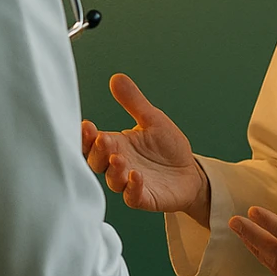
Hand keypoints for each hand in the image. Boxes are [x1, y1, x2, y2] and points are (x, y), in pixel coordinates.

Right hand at [82, 74, 209, 222]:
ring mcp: (130, 182)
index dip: (86, 136)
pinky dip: (132, 189)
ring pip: (112, 180)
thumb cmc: (168, 147)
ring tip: (119, 159)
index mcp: (117, 144)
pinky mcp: (145, 198)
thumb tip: (116, 78)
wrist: (190, 173)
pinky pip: (133, 197)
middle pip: (97, 161)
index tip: (86, 126)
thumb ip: (133, 102)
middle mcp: (120, 164)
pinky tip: (135, 176)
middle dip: (96, 151)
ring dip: (113, 170)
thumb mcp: (152, 119)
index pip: (93, 141)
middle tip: (101, 140)